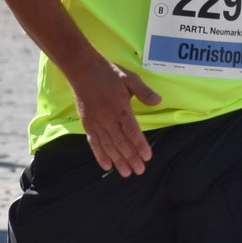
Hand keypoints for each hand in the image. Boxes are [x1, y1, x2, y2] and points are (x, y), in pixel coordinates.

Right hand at [65, 56, 162, 176]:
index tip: (148, 157)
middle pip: (121, 142)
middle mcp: (108, 117)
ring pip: (108, 145)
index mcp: (121, 106)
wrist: (82, 69)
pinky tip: (107, 166)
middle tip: (140, 171)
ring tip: (126, 173)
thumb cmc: (109, 73)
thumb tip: (158, 101)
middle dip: (131, 158)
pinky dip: (99, 155)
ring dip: (118, 160)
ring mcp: (96, 122)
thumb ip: (144, 92)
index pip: (132, 130)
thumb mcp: (130, 78)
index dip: (140, 145)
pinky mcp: (87, 124)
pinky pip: (93, 143)